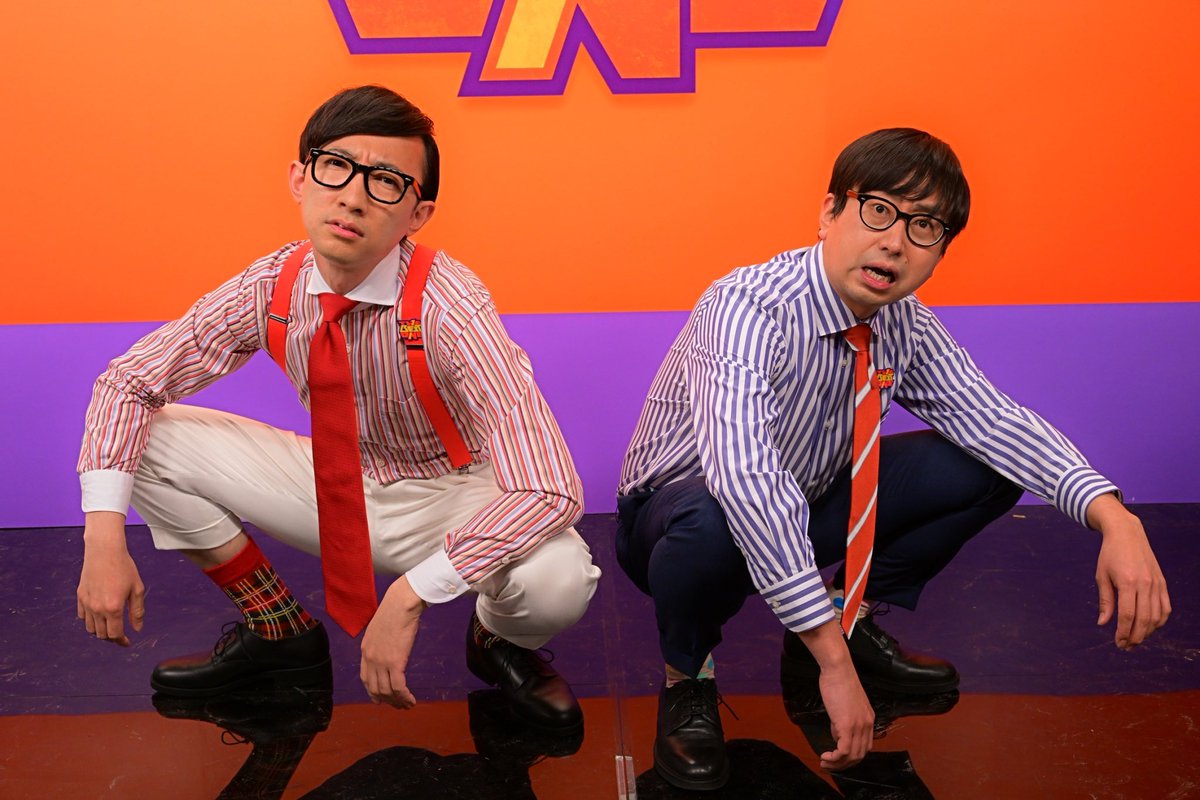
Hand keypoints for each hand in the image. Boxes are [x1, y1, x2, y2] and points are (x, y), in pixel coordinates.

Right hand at [76, 512, 144, 646]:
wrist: (104, 551)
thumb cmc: (124, 568)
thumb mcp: (137, 589)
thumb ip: (137, 611)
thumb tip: (137, 629)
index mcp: (113, 608)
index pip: (115, 634)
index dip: (121, 641)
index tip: (127, 642)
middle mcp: (97, 609)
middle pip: (102, 634)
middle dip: (112, 638)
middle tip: (121, 635)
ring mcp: (86, 603)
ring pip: (90, 628)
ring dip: (100, 631)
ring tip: (111, 626)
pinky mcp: (79, 597)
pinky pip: (82, 617)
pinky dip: (90, 620)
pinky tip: (99, 615)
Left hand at [360, 575, 425, 708]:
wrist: (400, 604)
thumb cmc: (395, 611)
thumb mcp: (381, 629)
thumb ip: (381, 642)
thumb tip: (389, 648)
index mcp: (365, 650)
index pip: (365, 679)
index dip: (372, 692)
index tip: (381, 699)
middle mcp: (370, 658)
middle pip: (375, 689)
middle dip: (387, 701)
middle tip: (398, 705)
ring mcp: (381, 661)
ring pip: (387, 691)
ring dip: (398, 701)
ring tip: (407, 705)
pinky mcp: (395, 662)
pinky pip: (398, 687)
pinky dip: (404, 697)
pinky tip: (411, 700)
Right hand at [796, 621, 874, 770]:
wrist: (838, 669)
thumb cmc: (838, 680)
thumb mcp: (845, 703)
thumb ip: (844, 719)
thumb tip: (837, 733)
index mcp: (868, 719)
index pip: (865, 746)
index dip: (851, 756)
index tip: (838, 758)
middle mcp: (867, 725)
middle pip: (860, 755)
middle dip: (844, 765)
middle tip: (829, 765)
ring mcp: (858, 726)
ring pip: (852, 756)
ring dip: (838, 764)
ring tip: (825, 763)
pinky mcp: (847, 725)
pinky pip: (844, 751)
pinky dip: (834, 759)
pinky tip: (825, 757)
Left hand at [1088, 495, 1170, 649]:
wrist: (1127, 534)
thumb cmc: (1110, 555)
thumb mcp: (1101, 576)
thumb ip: (1105, 601)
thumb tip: (1104, 623)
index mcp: (1127, 582)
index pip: (1128, 615)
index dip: (1124, 632)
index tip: (1118, 642)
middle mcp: (1145, 584)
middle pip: (1144, 619)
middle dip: (1136, 637)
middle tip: (1126, 646)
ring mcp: (1156, 584)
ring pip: (1157, 616)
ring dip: (1148, 632)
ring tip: (1136, 639)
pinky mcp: (1162, 583)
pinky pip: (1165, 608)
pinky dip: (1159, 621)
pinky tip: (1149, 627)